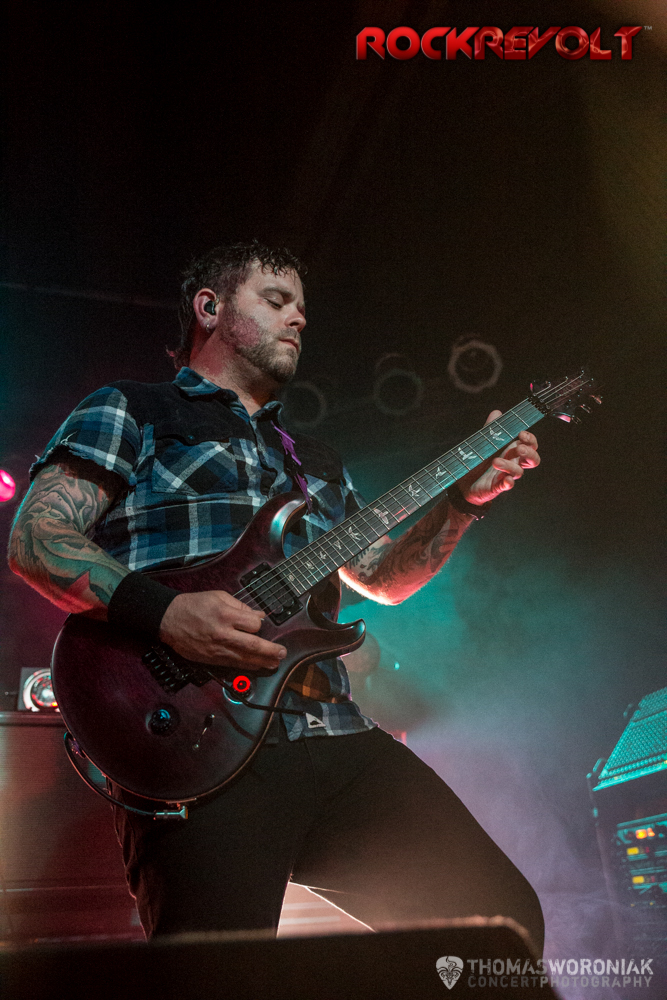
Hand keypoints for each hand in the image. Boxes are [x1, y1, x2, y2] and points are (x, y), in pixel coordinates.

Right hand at [158, 590, 286, 669]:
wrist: (169, 619)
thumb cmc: (194, 605)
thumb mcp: (218, 596)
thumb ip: (240, 606)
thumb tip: (258, 615)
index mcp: (225, 615)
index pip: (253, 624)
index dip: (259, 623)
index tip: (259, 622)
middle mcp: (223, 633)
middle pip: (253, 645)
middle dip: (271, 650)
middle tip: (283, 653)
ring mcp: (217, 648)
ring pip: (245, 658)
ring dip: (263, 662)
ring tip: (275, 663)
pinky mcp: (211, 658)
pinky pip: (233, 664)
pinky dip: (248, 666)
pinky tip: (257, 666)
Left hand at [460, 410, 540, 504]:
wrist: (465, 480)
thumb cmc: (479, 459)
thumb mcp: (484, 441)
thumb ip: (491, 428)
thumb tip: (497, 412)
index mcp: (512, 450)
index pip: (530, 445)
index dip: (530, 439)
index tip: (521, 434)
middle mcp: (513, 463)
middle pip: (533, 459)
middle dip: (529, 452)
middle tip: (519, 447)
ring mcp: (507, 475)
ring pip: (519, 472)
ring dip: (509, 466)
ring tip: (495, 461)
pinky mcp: (498, 486)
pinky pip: (508, 485)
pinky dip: (508, 482)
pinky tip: (506, 479)